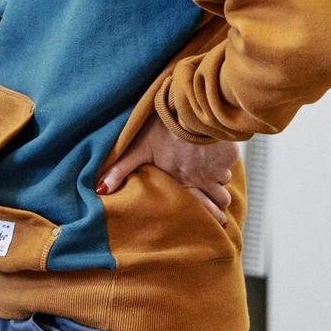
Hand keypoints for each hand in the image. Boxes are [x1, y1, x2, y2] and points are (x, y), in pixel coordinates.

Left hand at [97, 114, 238, 225]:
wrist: (191, 108)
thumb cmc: (163, 128)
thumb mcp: (138, 149)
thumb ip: (120, 170)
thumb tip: (100, 191)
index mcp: (182, 182)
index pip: (201, 209)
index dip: (208, 217)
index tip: (214, 222)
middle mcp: (203, 180)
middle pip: (220, 201)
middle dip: (219, 205)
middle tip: (218, 207)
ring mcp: (218, 168)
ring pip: (225, 183)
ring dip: (219, 181)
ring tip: (213, 177)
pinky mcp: (229, 155)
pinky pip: (230, 165)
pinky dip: (225, 162)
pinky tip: (216, 155)